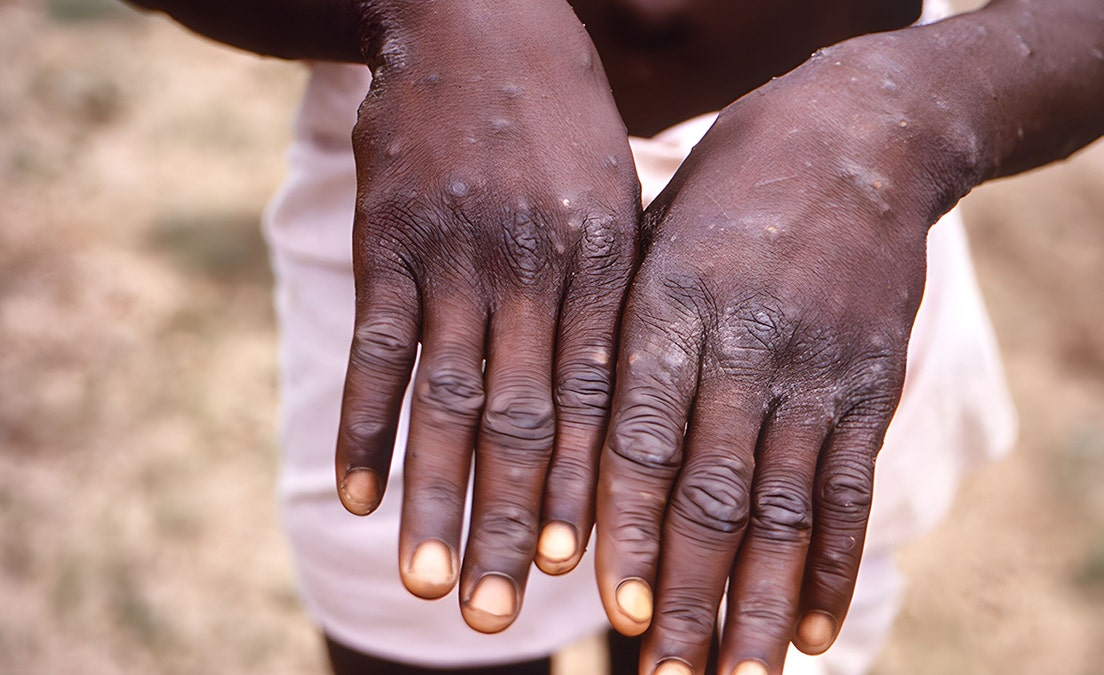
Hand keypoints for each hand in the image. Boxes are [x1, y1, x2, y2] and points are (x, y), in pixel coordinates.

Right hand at [334, 1, 639, 632]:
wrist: (478, 19)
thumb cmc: (562, 123)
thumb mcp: (616, 197)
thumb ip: (616, 296)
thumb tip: (625, 407)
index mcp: (605, 264)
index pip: (600, 400)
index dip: (590, 491)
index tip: (583, 573)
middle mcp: (534, 268)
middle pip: (525, 420)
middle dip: (514, 523)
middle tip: (503, 615)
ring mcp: (456, 254)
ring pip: (446, 399)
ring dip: (436, 498)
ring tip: (429, 584)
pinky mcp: (389, 240)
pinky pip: (376, 348)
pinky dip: (362, 425)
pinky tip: (355, 495)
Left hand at [595, 45, 976, 673]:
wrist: (861, 137)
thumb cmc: (728, 191)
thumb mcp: (653, 237)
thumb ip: (621, 336)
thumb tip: (573, 452)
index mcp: (672, 307)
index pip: (644, 440)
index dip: (630, 531)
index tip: (613, 610)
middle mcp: (745, 346)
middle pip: (714, 493)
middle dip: (688, 594)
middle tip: (665, 674)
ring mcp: (817, 369)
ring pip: (784, 509)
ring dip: (757, 604)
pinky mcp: (872, 384)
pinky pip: (850, 488)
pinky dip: (832, 565)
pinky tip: (812, 629)